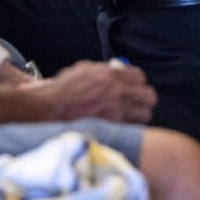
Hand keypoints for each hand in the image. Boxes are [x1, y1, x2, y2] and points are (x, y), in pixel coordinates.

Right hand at [29, 60, 156, 123]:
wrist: (50, 110)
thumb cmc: (64, 89)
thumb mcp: (85, 69)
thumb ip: (104, 70)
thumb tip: (118, 70)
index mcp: (113, 76)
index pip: (141, 77)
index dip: (137, 81)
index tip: (132, 85)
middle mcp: (119, 94)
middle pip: (150, 97)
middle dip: (145, 99)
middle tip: (138, 101)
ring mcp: (116, 114)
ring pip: (145, 116)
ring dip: (140, 115)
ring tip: (131, 116)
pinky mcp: (111, 130)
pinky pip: (131, 130)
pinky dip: (130, 128)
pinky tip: (121, 127)